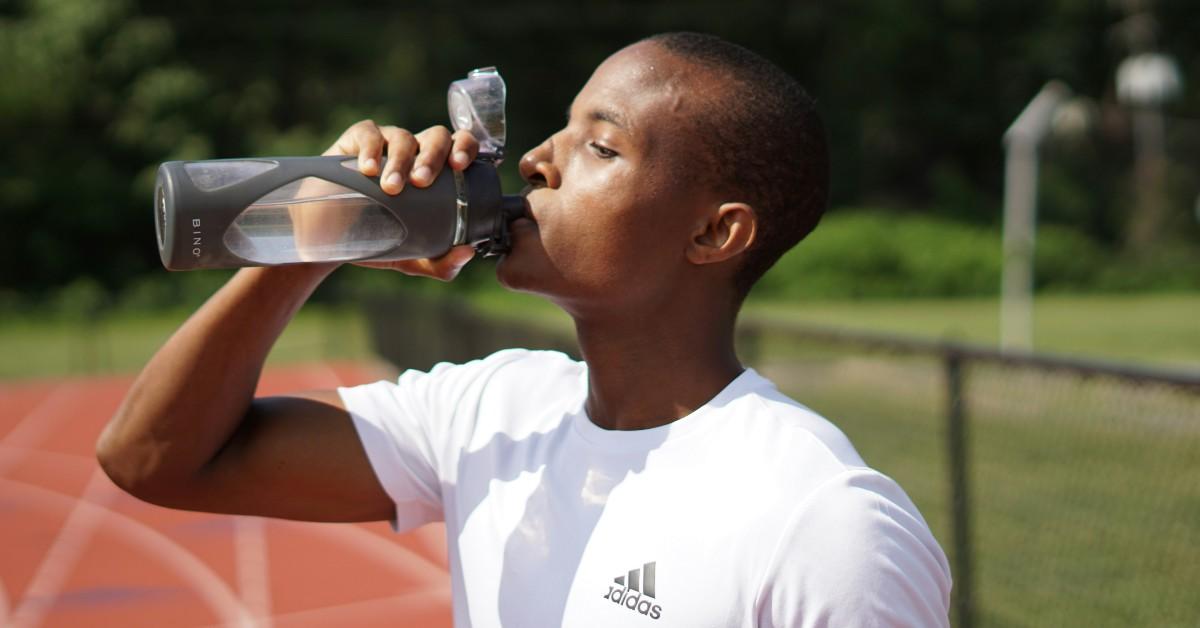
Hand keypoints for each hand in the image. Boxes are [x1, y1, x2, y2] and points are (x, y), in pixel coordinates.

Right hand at [305, 120, 479, 278]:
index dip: (465, 148)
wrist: (334, 239)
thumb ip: (442, 263)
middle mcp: (417, 152)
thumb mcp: (414, 258)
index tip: (459, 166)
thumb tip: (467, 253)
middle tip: (421, 182)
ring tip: (391, 187)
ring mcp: (388, 143)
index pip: (462, 145)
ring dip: (400, 161)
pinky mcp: (357, 140)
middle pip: (437, 137)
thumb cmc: (382, 240)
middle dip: (433, 156)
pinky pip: (369, 133)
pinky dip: (371, 149)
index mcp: (440, 171)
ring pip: (404, 137)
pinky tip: (368, 169)